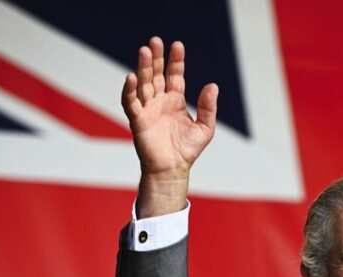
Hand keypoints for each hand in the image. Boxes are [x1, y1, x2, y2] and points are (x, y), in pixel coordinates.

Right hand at [122, 37, 217, 216]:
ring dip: (142, 67)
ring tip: (144, 50)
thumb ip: (208, 107)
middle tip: (155, 41)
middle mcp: (160, 102)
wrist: (173, 169)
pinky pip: (131, 102)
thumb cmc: (187, 151)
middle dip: (156, 58)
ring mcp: (148, 109)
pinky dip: (129, 90)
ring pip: (143, 84)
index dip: (175, 61)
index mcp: (175, 101)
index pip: (174, 75)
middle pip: (156, 74)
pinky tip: (131, 77)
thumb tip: (212, 85)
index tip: (177, 45)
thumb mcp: (205, 128)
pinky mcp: (137, 120)